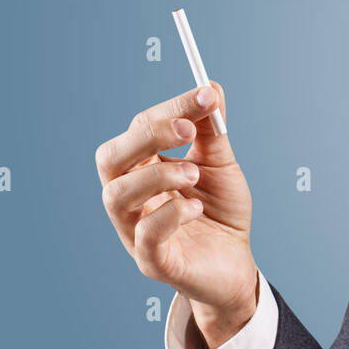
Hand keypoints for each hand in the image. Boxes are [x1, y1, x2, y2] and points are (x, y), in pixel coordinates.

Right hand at [95, 81, 257, 348]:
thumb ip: (211, 129)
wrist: (237, 262)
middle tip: (187, 129)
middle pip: (111, 158)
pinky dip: (168, 216)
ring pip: (117, 196)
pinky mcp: (152, 262)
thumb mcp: (219, 164)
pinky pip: (143, 236)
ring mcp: (134, 230)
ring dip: (156, 175)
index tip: (205, 95)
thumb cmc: (220, 211)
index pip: (139, 128)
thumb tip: (209, 86)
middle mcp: (129, 197)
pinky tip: (195, 209)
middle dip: (147, 136)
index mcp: (141, 168)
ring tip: (193, 174)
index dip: (170, 109)